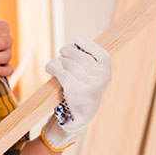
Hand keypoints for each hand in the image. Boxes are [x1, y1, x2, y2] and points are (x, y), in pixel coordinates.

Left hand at [41, 34, 110, 150]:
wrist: (79, 116)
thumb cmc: (84, 89)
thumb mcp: (93, 75)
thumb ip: (89, 59)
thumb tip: (77, 40)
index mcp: (106, 71)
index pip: (99, 51)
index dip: (86, 42)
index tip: (76, 38)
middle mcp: (99, 77)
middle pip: (77, 54)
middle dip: (66, 51)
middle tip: (62, 54)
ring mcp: (87, 83)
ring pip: (66, 62)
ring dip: (58, 61)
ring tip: (56, 65)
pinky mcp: (73, 89)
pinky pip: (59, 71)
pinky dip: (52, 67)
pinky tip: (49, 68)